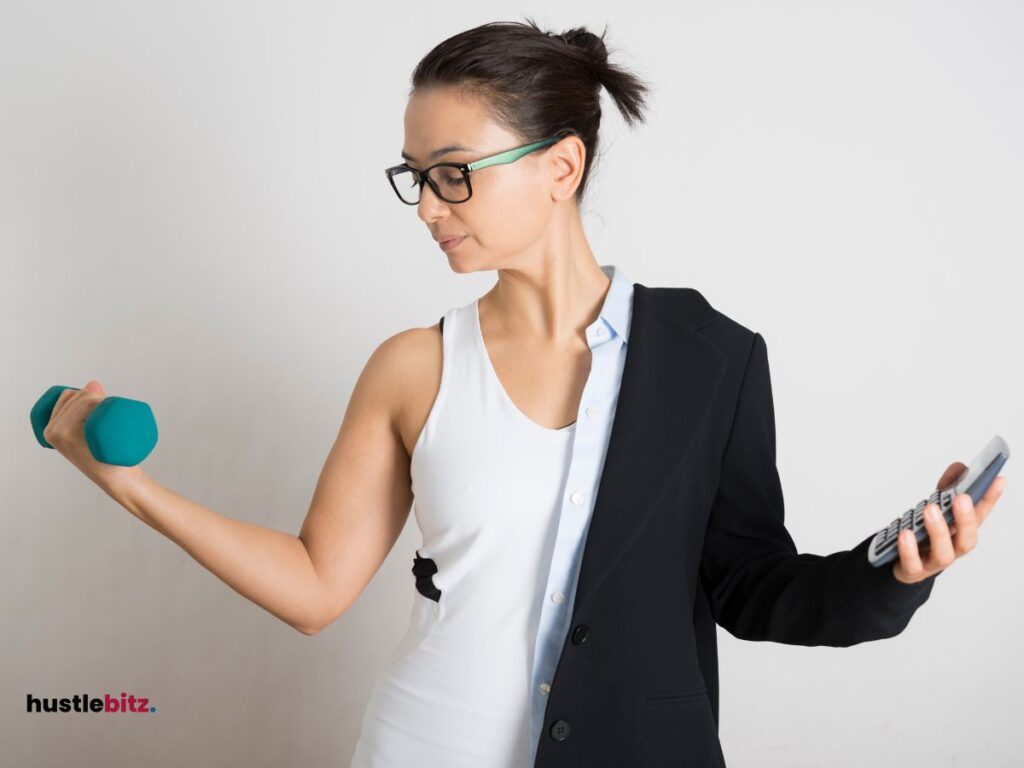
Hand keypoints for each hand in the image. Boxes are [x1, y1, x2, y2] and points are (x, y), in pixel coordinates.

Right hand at [42, 380, 143, 493]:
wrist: (116, 477)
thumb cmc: (105, 453)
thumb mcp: (90, 430)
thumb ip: (89, 407)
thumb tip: (92, 383)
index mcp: (49, 428)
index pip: (67, 394)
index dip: (88, 396)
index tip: (99, 411)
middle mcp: (53, 431)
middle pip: (79, 395)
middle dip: (97, 398)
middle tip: (108, 419)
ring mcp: (64, 435)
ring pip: (87, 398)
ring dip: (103, 402)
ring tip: (109, 422)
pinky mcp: (79, 439)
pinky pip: (90, 406)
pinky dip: (99, 404)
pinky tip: (103, 413)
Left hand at [891, 461, 1006, 583]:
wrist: (902, 566)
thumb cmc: (923, 536)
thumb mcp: (934, 510)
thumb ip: (945, 489)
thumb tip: (960, 467)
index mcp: (960, 532)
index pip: (980, 516)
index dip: (990, 499)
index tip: (998, 479)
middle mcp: (952, 549)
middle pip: (966, 540)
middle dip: (966, 519)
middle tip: (961, 498)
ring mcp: (933, 562)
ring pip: (943, 554)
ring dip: (938, 531)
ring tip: (930, 509)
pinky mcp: (912, 571)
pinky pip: (913, 563)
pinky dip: (909, 549)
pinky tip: (905, 533)